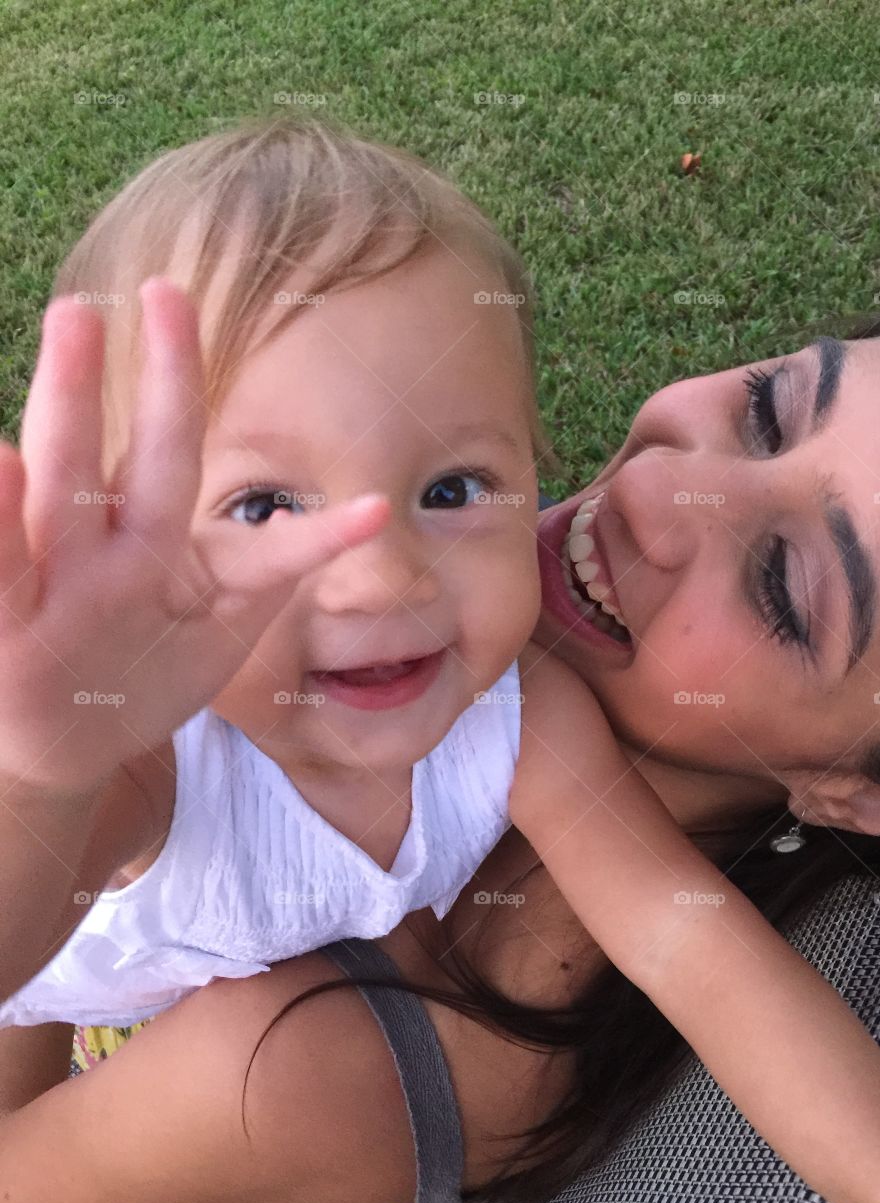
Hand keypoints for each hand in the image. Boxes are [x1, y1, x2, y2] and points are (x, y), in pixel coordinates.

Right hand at [0, 278, 388, 793]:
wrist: (72, 746)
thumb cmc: (146, 671)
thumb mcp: (221, 625)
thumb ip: (272, 569)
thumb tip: (360, 517)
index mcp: (156, 536)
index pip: (177, 450)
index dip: (182, 381)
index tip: (178, 298)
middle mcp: (108, 545)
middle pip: (123, 455)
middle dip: (134, 380)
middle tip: (138, 295)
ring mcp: (60, 583)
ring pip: (59, 490)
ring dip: (65, 413)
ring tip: (69, 336)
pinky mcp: (12, 629)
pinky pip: (1, 568)